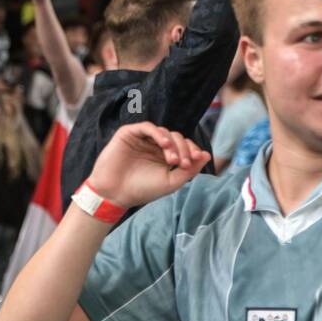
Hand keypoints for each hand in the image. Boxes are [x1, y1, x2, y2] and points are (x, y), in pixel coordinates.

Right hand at [86, 122, 209, 209]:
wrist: (115, 194)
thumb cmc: (141, 189)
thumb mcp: (171, 182)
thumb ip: (189, 170)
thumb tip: (207, 155)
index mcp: (165, 156)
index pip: (184, 146)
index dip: (192, 151)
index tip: (194, 162)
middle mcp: (154, 145)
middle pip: (177, 138)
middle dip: (183, 149)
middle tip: (182, 164)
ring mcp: (142, 139)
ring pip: (165, 132)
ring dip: (172, 144)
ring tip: (173, 159)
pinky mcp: (129, 133)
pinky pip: (148, 127)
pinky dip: (158, 133)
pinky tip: (164, 144)